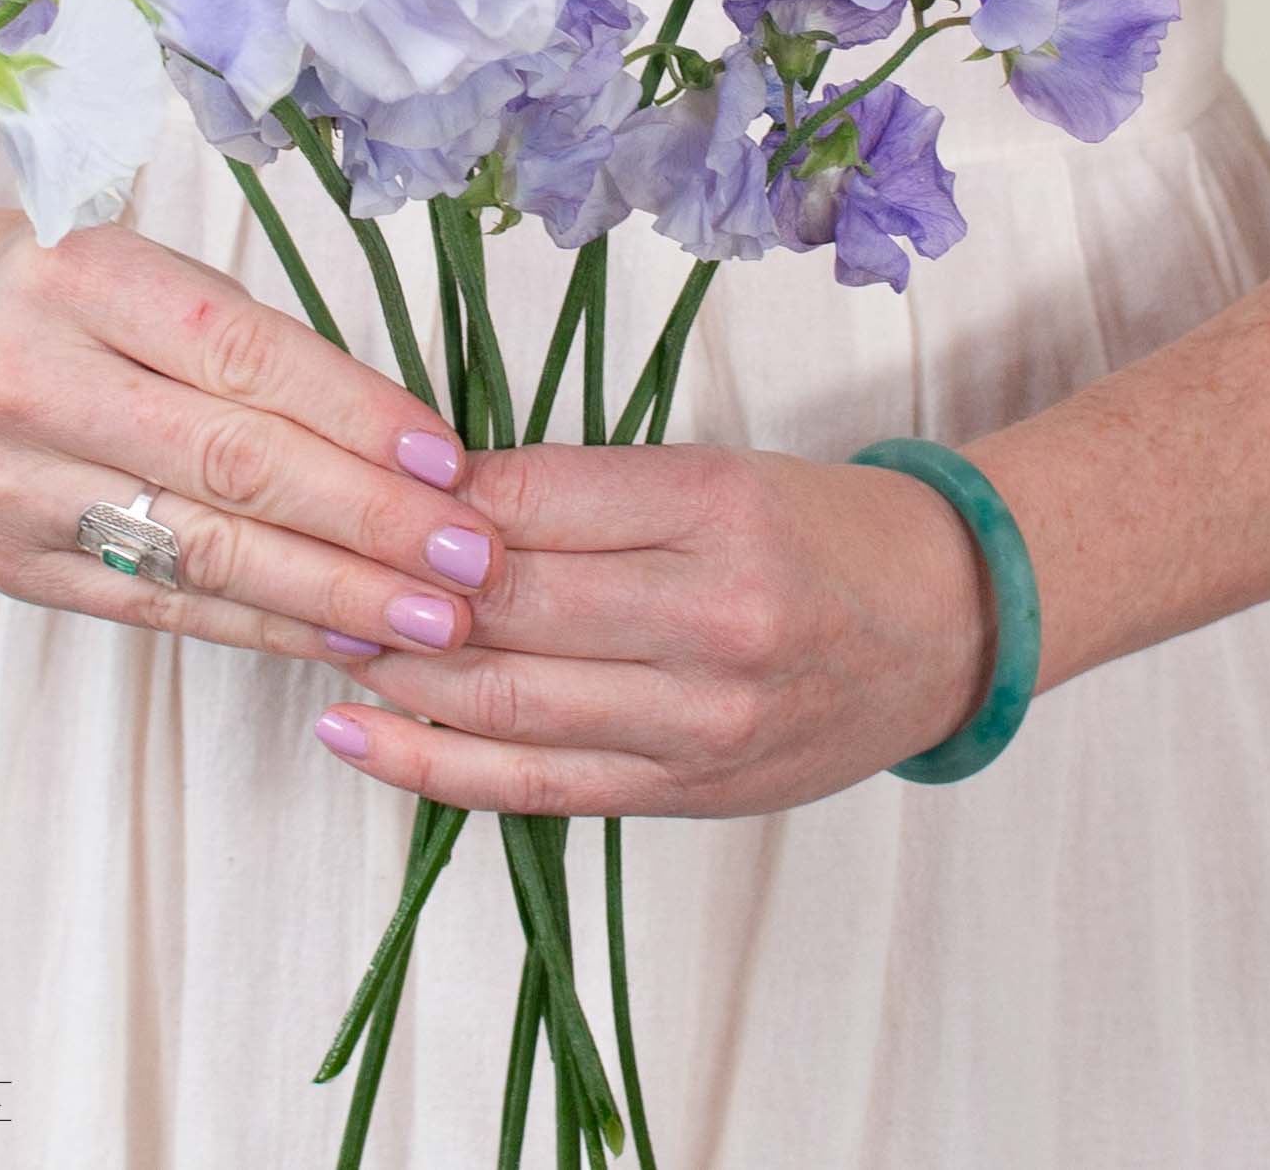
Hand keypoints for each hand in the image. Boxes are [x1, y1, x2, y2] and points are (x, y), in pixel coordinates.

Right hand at [0, 209, 504, 658]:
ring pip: (203, 551)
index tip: (451, 463)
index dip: (357, 414)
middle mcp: (31, 379)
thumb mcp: (159, 276)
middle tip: (471, 561)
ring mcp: (10, 483)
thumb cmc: (79, 302)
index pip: (245, 355)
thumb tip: (419, 451)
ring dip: (334, 593)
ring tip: (434, 622)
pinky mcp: (11, 566)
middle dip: (368, 519)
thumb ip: (267, 350)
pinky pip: (165, 608)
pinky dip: (267, 627)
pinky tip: (348, 638)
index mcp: (84, 278)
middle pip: (229, 463)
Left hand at [308, 444, 994, 815]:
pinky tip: (359, 736)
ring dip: (398, 670)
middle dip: (399, 585)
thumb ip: (582, 490)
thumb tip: (434, 498)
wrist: (943, 627)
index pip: (533, 499)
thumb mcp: (714, 473)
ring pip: (505, 702)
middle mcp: (712, 622)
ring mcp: (698, 726)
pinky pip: (535, 788)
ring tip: (326, 633)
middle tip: (326, 560)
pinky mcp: (683, 795)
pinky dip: (433, 767)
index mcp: (718, 511)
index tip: (376, 482)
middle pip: (507, 605)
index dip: (434, 496)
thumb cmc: (818, 531)